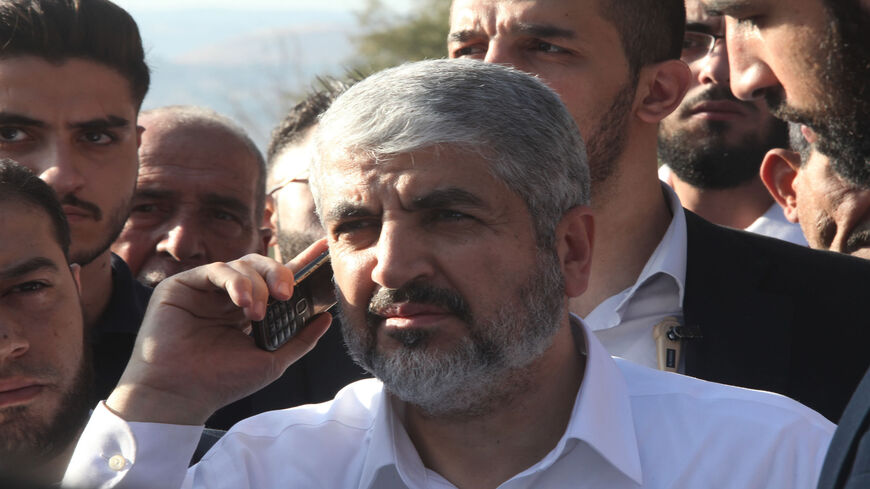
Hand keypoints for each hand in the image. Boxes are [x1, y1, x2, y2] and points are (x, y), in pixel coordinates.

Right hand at [107, 240, 331, 424]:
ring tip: (256, 314)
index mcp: (248, 309)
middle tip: (286, 294)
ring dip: (256, 287)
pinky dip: (234, 282)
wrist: (181, 395)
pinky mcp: (183, 285)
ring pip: (242, 265)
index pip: (277, 280)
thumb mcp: (271, 361)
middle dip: (279, 273)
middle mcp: (228, 295)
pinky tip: (240, 303)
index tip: (323, 250)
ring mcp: (206, 289)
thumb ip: (299, 339)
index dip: (300, 264)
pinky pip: (216, 269)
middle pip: (261, 266)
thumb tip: (327, 317)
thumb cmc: (221, 381)